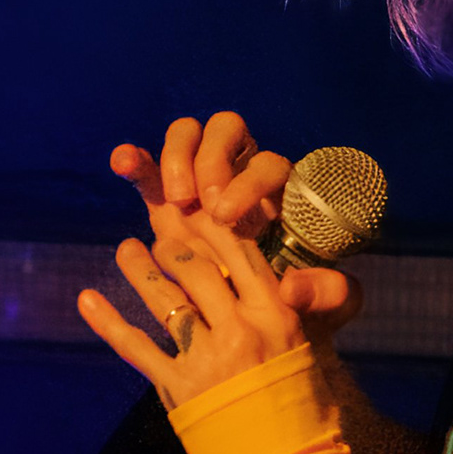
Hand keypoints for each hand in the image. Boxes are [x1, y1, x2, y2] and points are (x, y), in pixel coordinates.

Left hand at [76, 202, 339, 420]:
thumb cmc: (310, 414)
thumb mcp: (310, 350)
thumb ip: (287, 311)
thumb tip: (274, 278)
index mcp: (278, 315)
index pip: (240, 251)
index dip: (212, 222)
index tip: (196, 206)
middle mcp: (240, 329)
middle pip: (196, 265)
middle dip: (172, 238)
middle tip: (157, 223)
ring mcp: (206, 359)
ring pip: (163, 295)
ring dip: (138, 267)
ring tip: (126, 250)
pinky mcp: (178, 390)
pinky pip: (135, 347)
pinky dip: (108, 321)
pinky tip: (87, 298)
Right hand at [111, 109, 367, 337]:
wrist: (265, 322)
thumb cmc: (304, 306)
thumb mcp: (329, 304)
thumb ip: (328, 294)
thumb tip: (293, 288)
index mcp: (283, 192)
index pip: (267, 165)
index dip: (246, 182)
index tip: (228, 215)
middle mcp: (242, 174)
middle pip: (227, 130)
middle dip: (212, 161)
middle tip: (203, 205)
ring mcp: (201, 181)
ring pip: (188, 136)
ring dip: (177, 158)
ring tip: (176, 201)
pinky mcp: (166, 196)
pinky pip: (148, 166)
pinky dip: (136, 159)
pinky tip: (123, 163)